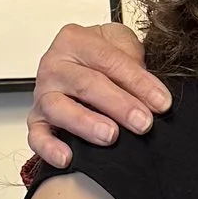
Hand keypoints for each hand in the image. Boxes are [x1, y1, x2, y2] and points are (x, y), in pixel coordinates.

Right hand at [28, 20, 170, 168]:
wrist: (79, 65)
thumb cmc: (102, 58)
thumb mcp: (121, 44)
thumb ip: (134, 59)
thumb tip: (154, 93)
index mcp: (75, 40)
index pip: (109, 60)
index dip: (138, 82)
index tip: (161, 102)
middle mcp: (55, 65)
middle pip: (86, 84)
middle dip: (119, 105)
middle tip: (143, 122)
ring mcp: (43, 93)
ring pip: (59, 108)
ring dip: (86, 124)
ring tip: (110, 135)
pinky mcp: (36, 120)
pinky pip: (37, 136)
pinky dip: (49, 148)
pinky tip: (67, 158)